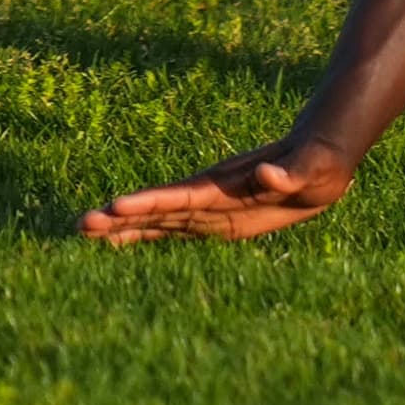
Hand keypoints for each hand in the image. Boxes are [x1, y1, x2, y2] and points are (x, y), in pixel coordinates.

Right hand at [79, 136, 355, 247]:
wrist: (323, 158)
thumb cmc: (318, 162)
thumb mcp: (309, 167)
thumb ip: (286, 173)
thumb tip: (267, 174)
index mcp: (225, 185)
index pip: (178, 196)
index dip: (148, 204)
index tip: (113, 208)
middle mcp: (209, 196)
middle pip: (158, 209)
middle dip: (121, 217)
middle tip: (81, 225)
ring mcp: (209, 208)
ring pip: (158, 221)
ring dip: (124, 229)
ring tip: (85, 234)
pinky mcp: (216, 221)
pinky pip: (174, 231)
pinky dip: (144, 237)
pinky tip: (118, 246)